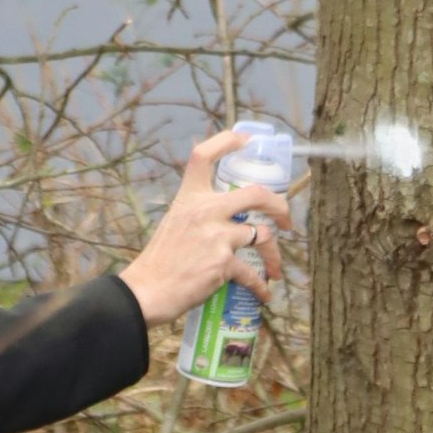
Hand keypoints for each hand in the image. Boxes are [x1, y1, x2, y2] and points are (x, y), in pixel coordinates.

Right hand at [117, 129, 292, 326]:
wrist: (148, 290)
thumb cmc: (160, 260)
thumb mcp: (174, 222)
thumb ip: (198, 213)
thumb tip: (227, 216)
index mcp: (189, 197)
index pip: (204, 156)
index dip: (227, 141)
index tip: (246, 139)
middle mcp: (204, 210)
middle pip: (255, 195)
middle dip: (279, 206)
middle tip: (285, 220)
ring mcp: (216, 236)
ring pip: (262, 236)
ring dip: (274, 253)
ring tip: (275, 267)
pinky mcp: (223, 263)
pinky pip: (253, 273)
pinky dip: (261, 286)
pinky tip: (264, 293)